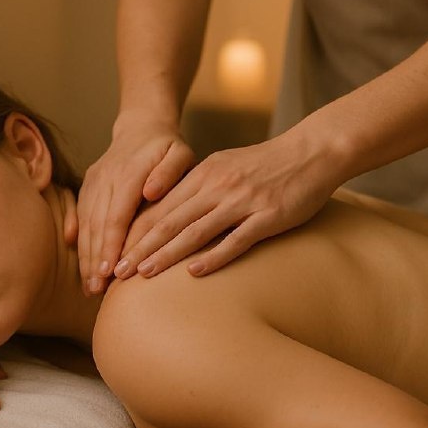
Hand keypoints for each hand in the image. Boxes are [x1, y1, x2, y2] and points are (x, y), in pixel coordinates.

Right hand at [72, 115, 194, 295]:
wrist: (141, 127)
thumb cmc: (167, 148)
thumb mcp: (179, 152)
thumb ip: (170, 171)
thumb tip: (151, 192)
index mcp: (129, 173)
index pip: (117, 214)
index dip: (111, 244)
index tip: (109, 270)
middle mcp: (106, 178)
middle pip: (97, 224)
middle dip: (95, 259)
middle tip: (97, 290)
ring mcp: (93, 182)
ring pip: (86, 224)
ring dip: (86, 256)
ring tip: (90, 287)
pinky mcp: (87, 187)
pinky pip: (80, 216)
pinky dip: (80, 242)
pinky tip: (81, 267)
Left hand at [115, 128, 341, 278]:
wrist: (312, 152)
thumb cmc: (267, 164)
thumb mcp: (226, 166)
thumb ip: (199, 188)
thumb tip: (170, 213)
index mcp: (204, 174)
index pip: (160, 208)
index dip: (135, 231)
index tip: (115, 252)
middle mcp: (217, 186)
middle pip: (170, 221)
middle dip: (140, 247)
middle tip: (117, 271)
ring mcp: (242, 201)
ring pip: (195, 231)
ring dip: (166, 254)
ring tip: (143, 274)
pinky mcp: (267, 216)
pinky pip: (235, 240)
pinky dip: (213, 257)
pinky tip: (194, 273)